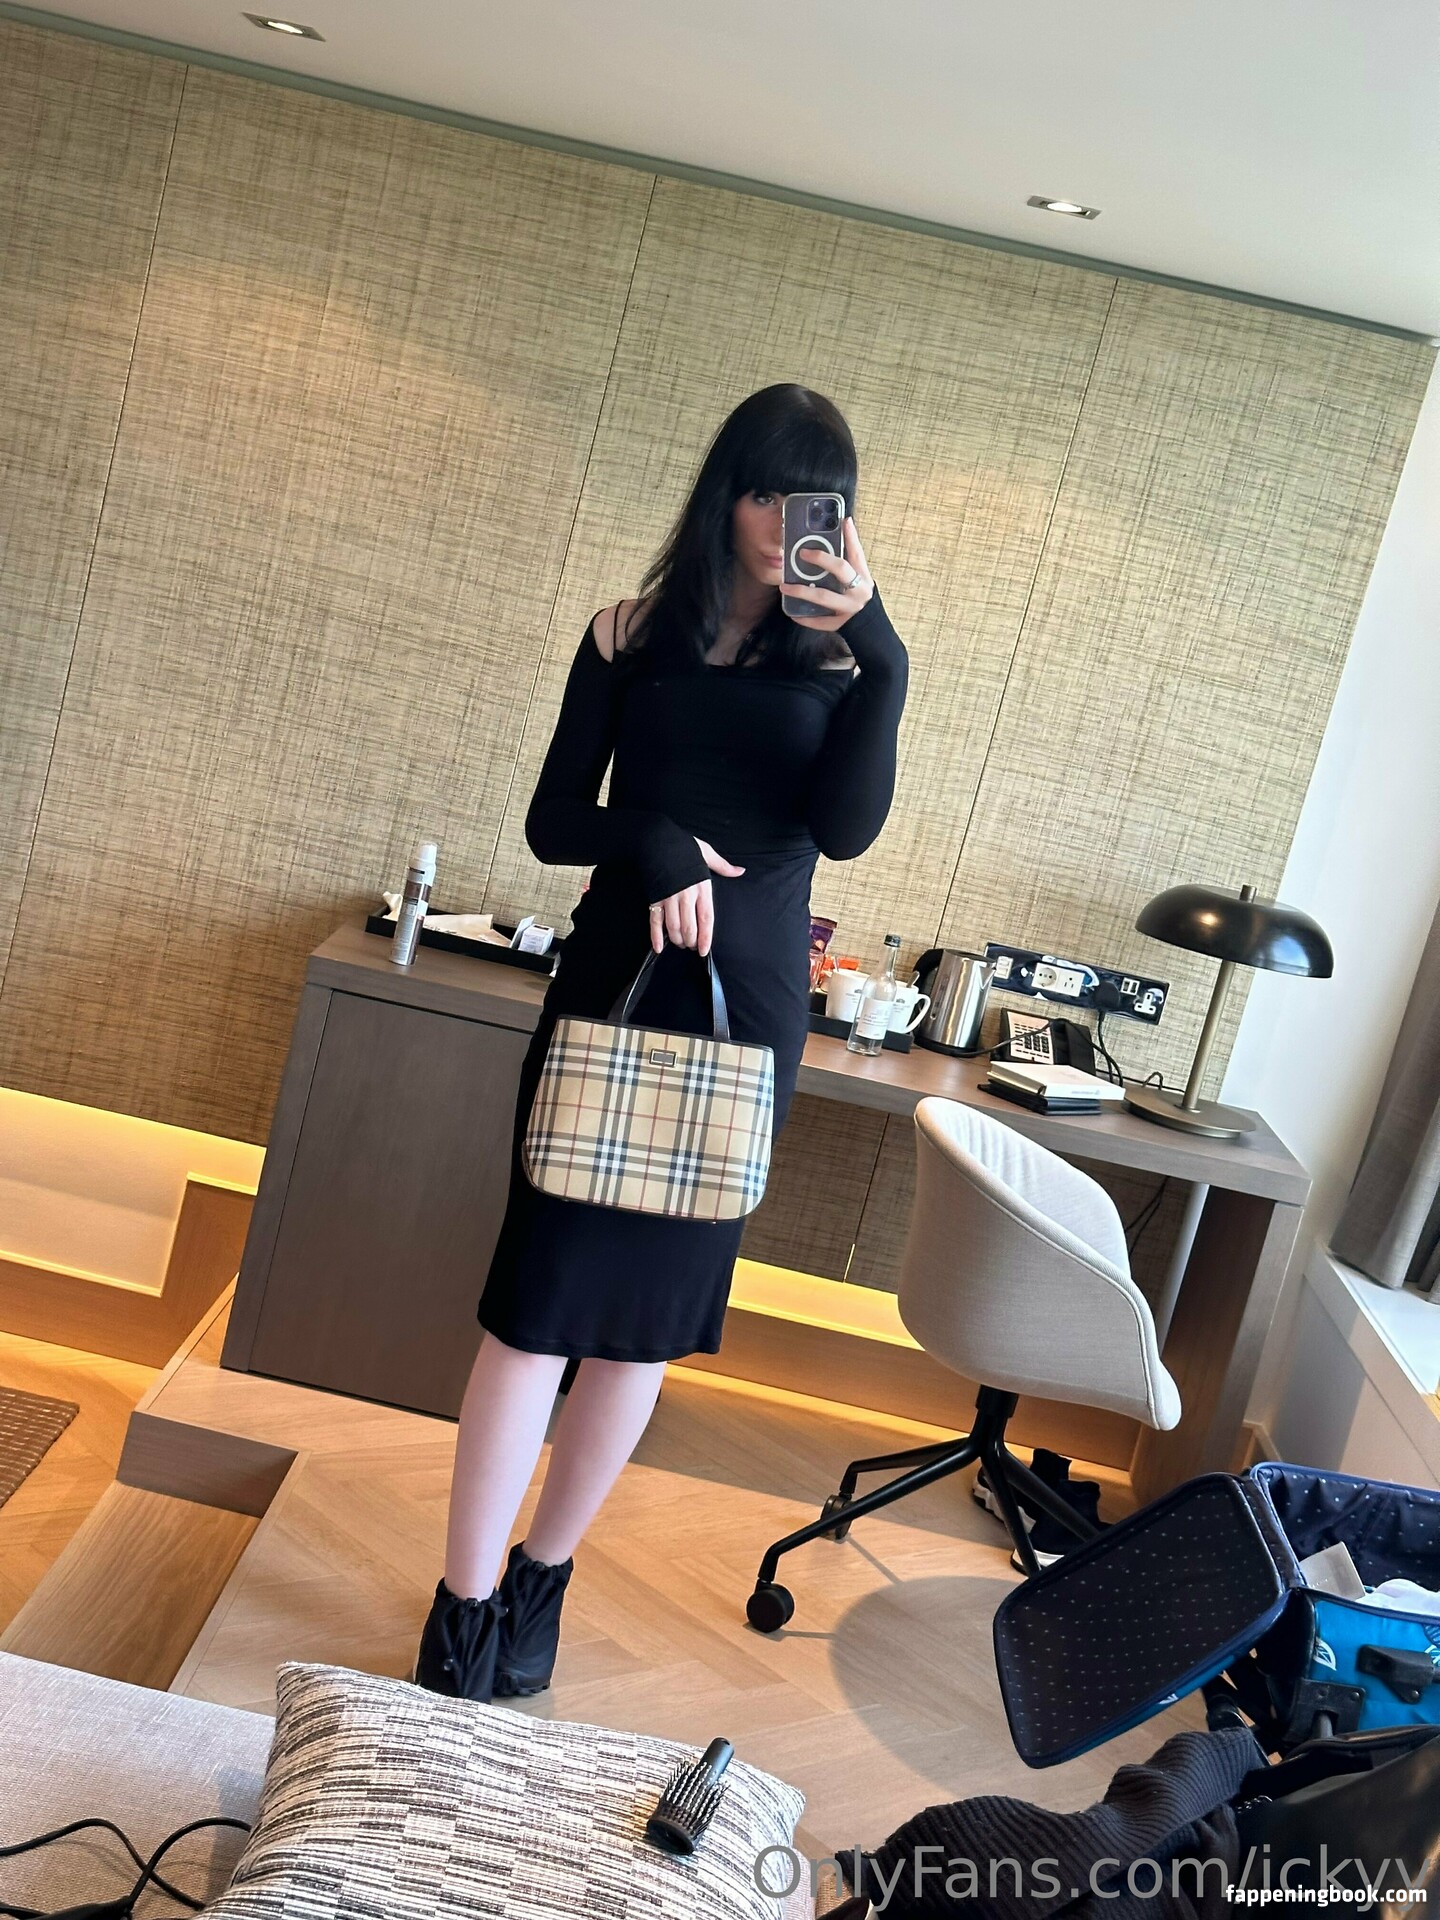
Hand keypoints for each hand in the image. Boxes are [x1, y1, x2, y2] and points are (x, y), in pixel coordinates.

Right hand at [649, 838, 744, 953]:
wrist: (657, 839)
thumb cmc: (683, 847)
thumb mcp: (706, 853)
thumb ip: (723, 866)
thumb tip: (740, 871)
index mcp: (701, 887)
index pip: (706, 919)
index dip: (705, 937)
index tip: (703, 950)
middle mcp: (686, 896)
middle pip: (689, 927)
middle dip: (690, 941)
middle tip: (691, 945)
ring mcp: (669, 898)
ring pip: (673, 928)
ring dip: (677, 940)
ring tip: (680, 943)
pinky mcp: (654, 898)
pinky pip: (654, 921)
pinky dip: (656, 937)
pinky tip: (659, 947)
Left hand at [783, 517, 873, 631]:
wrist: (869, 622)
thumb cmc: (858, 592)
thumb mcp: (859, 573)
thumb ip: (851, 552)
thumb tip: (845, 522)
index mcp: (863, 576)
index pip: (856, 552)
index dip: (849, 536)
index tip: (840, 520)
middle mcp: (858, 590)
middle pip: (840, 569)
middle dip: (821, 558)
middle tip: (801, 553)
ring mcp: (849, 608)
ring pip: (823, 596)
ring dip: (802, 591)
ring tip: (784, 586)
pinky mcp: (839, 623)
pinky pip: (819, 621)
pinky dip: (804, 617)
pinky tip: (791, 612)